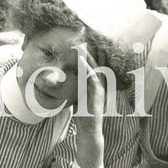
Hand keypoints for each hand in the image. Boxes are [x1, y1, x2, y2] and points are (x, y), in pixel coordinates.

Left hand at [73, 45, 105, 167]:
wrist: (90, 129)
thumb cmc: (83, 115)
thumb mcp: (78, 98)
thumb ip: (76, 88)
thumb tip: (67, 81)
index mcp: (96, 85)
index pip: (95, 66)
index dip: (92, 55)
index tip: (87, 43)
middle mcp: (100, 84)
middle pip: (97, 64)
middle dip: (92, 51)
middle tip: (86, 38)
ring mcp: (100, 88)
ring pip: (95, 68)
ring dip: (88, 56)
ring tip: (82, 44)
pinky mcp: (97, 93)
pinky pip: (91, 77)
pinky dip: (86, 67)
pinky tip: (81, 59)